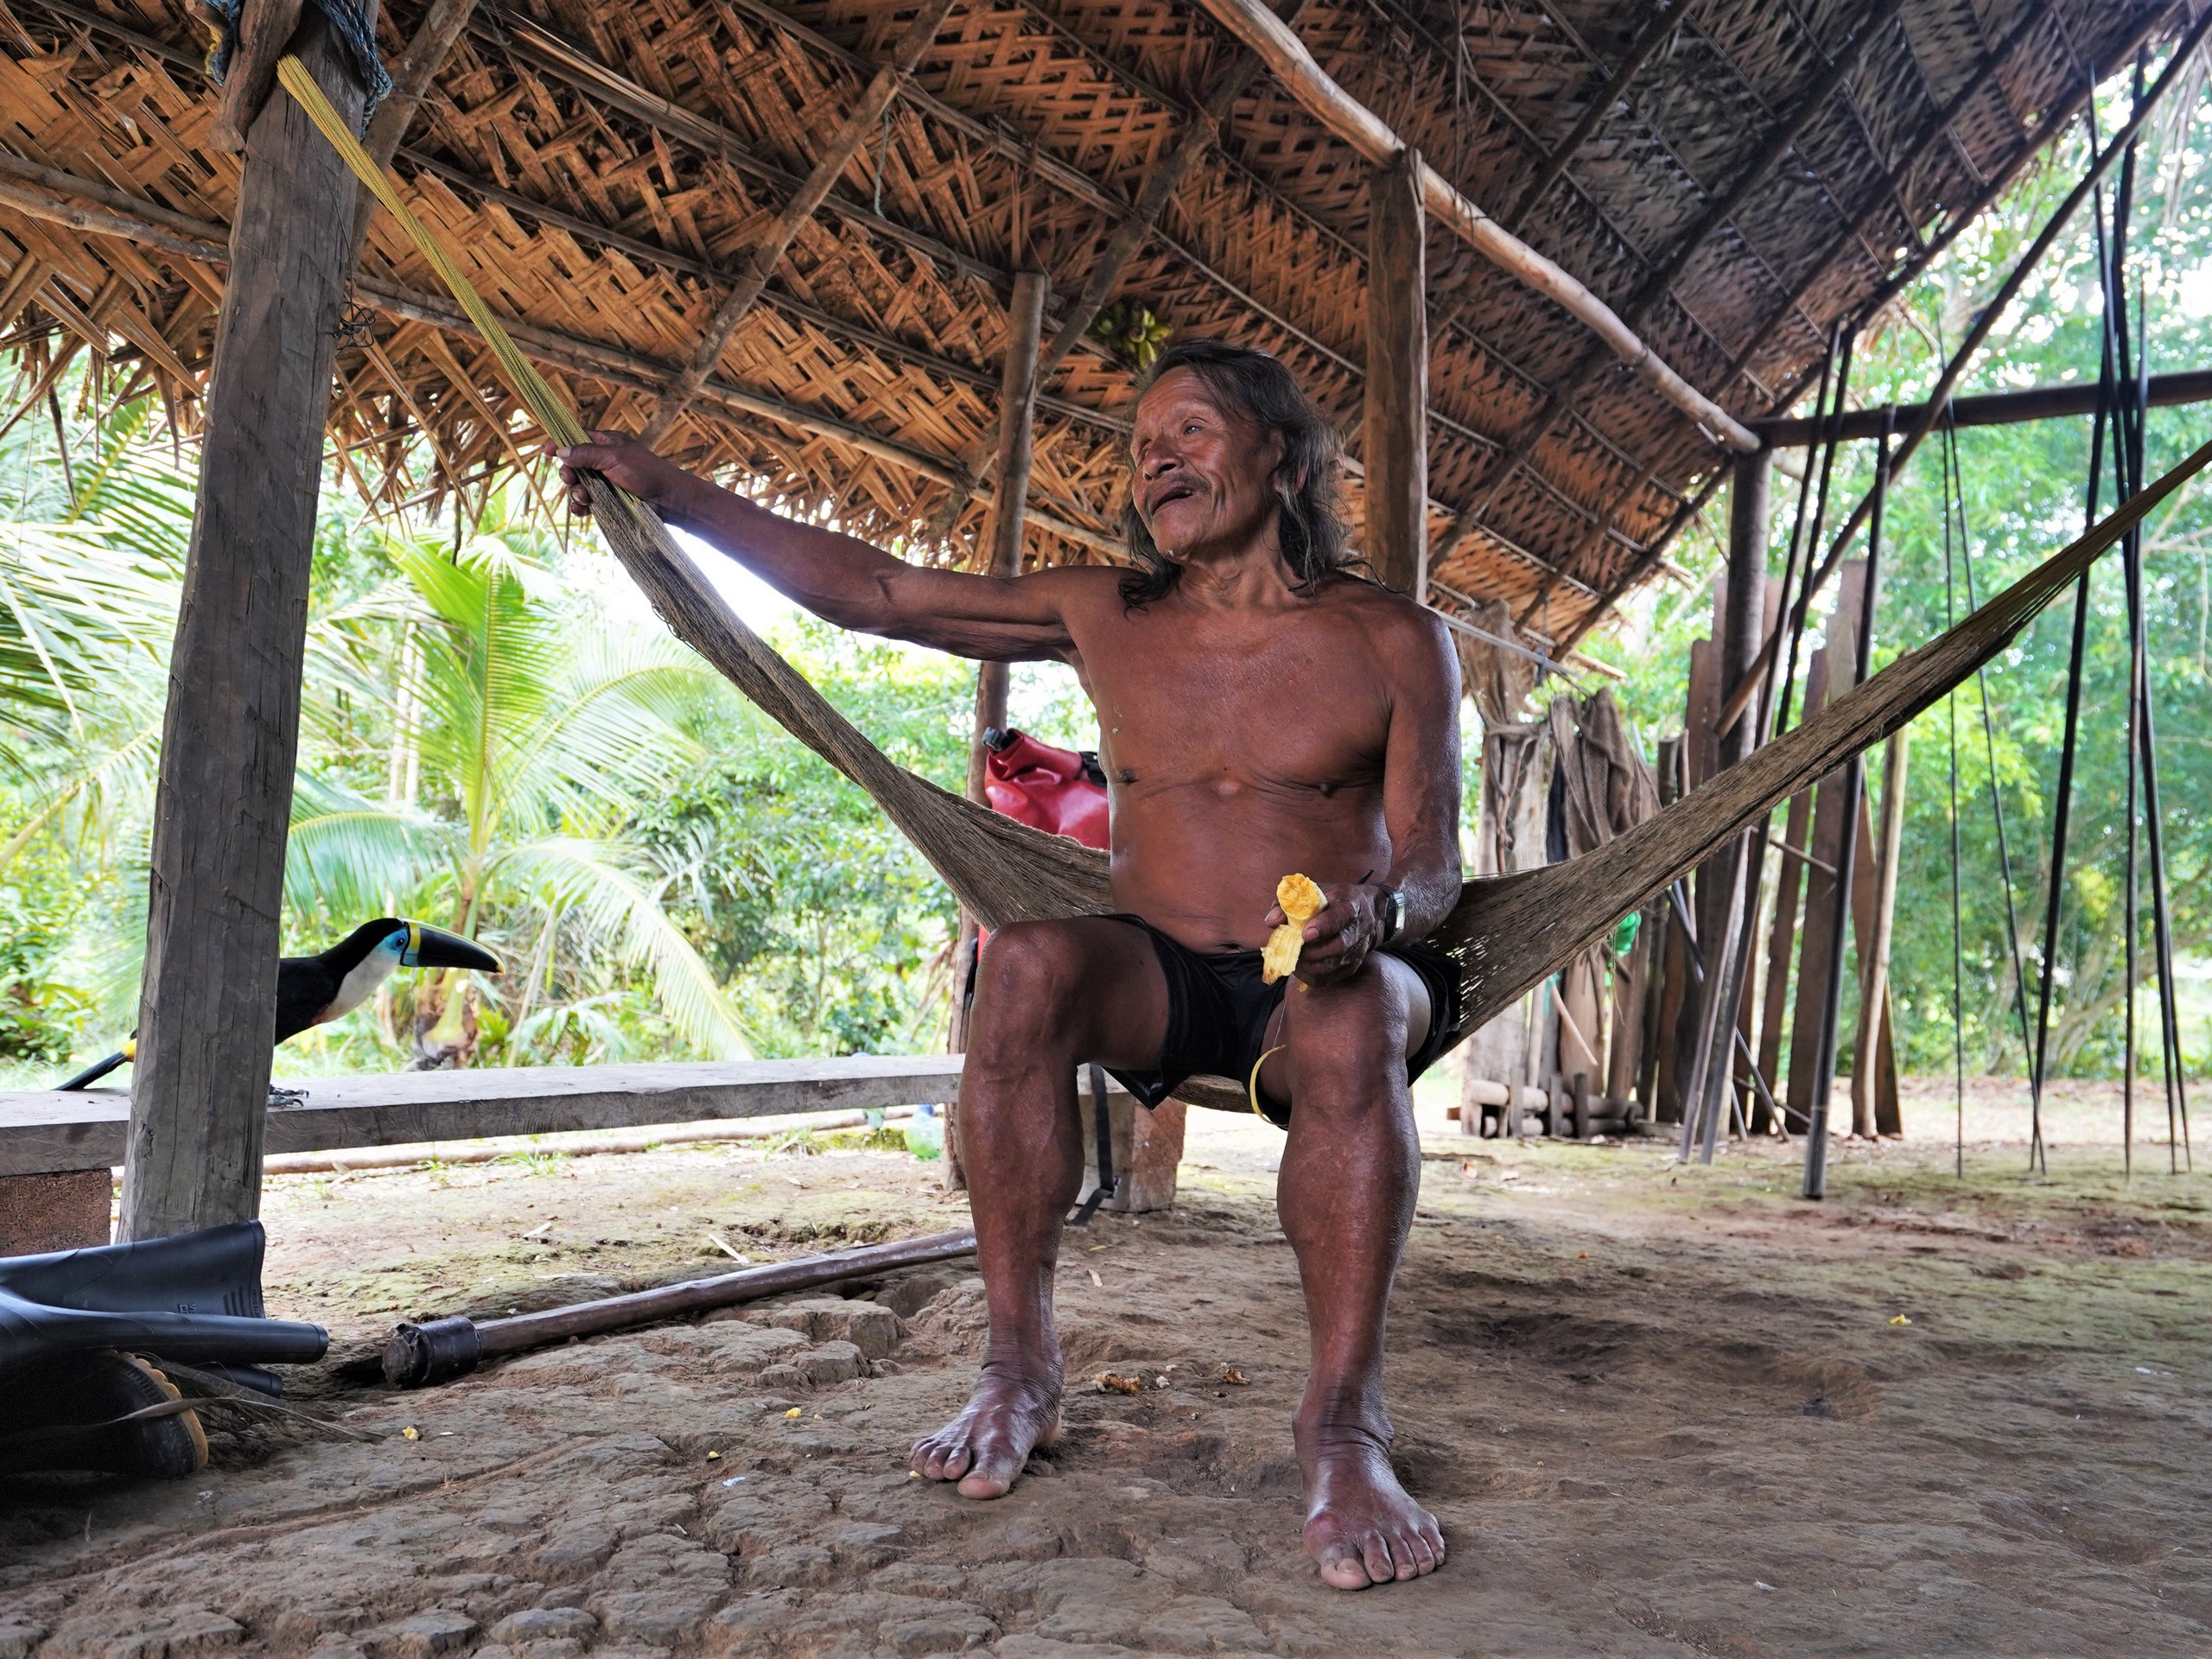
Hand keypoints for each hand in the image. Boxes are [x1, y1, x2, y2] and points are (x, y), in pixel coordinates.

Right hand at [552, 430, 701, 519]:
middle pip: (574, 465)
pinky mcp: (609, 500)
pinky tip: (583, 510)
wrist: (669, 500)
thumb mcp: (614, 458)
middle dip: (569, 474)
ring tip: (585, 498)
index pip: (578, 438)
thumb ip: (587, 454)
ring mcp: (606, 481)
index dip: (561, 443)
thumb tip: (561, 451)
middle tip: (571, 480)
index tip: (546, 451)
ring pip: (579, 485)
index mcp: (607, 443)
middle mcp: (605, 461)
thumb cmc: (646, 473)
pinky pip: (587, 502)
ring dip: (576, 492)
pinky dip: (581, 507)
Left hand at [1262, 881, 1386, 987]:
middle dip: (1311, 951)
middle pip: (1338, 945)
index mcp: (1349, 904)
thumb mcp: (1312, 893)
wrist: (1365, 914)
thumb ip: (1289, 904)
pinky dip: (1310, 975)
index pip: (1341, 916)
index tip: (1305, 934)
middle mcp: (1358, 928)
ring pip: (1333, 964)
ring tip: (1293, 957)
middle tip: (1293, 948)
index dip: (1323, 926)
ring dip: (1308, 964)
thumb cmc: (1331, 901)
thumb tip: (1271, 922)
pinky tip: (1300, 967)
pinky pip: (1329, 978)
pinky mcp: (1351, 966)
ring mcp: (1357, 949)